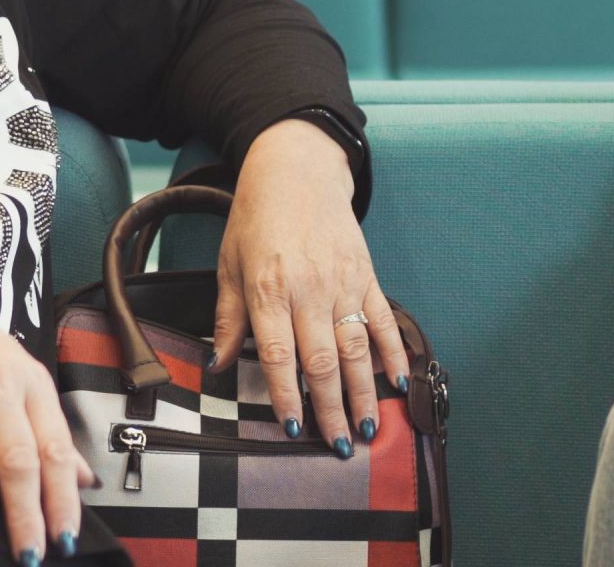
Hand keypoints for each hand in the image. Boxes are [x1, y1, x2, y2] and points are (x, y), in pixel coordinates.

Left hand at [207, 117, 411, 457]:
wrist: (298, 167)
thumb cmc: (257, 216)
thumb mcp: (229, 263)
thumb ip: (228, 316)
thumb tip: (216, 364)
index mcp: (269, 288)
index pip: (277, 354)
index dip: (285, 395)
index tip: (291, 429)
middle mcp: (309, 288)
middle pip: (322, 360)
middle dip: (331, 408)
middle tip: (339, 446)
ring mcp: (343, 282)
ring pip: (357, 347)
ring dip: (365, 391)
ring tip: (370, 426)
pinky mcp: (366, 274)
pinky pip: (383, 320)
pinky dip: (393, 352)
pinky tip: (397, 382)